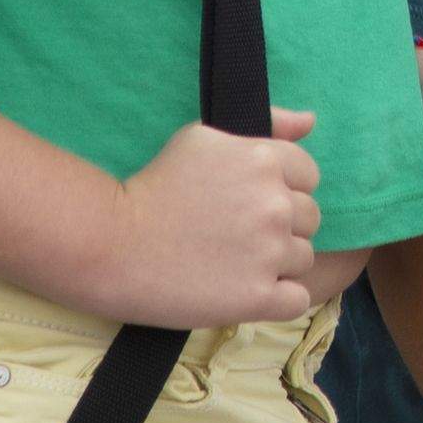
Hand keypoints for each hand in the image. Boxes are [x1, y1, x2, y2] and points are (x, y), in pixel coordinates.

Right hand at [82, 108, 322, 328]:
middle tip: (235, 235)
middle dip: (280, 226)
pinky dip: (277, 299)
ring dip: (277, 263)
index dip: (282, 190)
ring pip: (304, 258)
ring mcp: (269, 252)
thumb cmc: (155, 186)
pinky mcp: (258, 296)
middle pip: (309, 219)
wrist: (112, 244)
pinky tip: (246, 291)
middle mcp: (276, 204)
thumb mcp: (204, 137)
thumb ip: (268, 126)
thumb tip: (311, 122)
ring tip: (233, 262)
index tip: (248, 202)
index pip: (309, 177)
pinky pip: (297, 299)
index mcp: (266, 161)